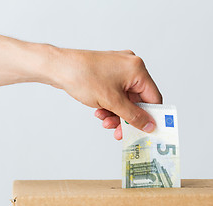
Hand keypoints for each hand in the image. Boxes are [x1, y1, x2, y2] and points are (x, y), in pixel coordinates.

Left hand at [47, 47, 161, 139]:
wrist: (59, 68)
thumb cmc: (83, 77)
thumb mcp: (112, 102)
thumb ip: (133, 116)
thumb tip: (149, 125)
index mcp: (137, 69)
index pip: (153, 98)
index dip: (150, 117)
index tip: (145, 131)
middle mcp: (130, 66)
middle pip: (138, 100)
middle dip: (127, 117)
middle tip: (119, 131)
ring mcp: (118, 69)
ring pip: (125, 99)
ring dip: (116, 113)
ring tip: (103, 119)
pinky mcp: (107, 73)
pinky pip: (115, 93)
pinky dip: (109, 105)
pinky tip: (99, 111)